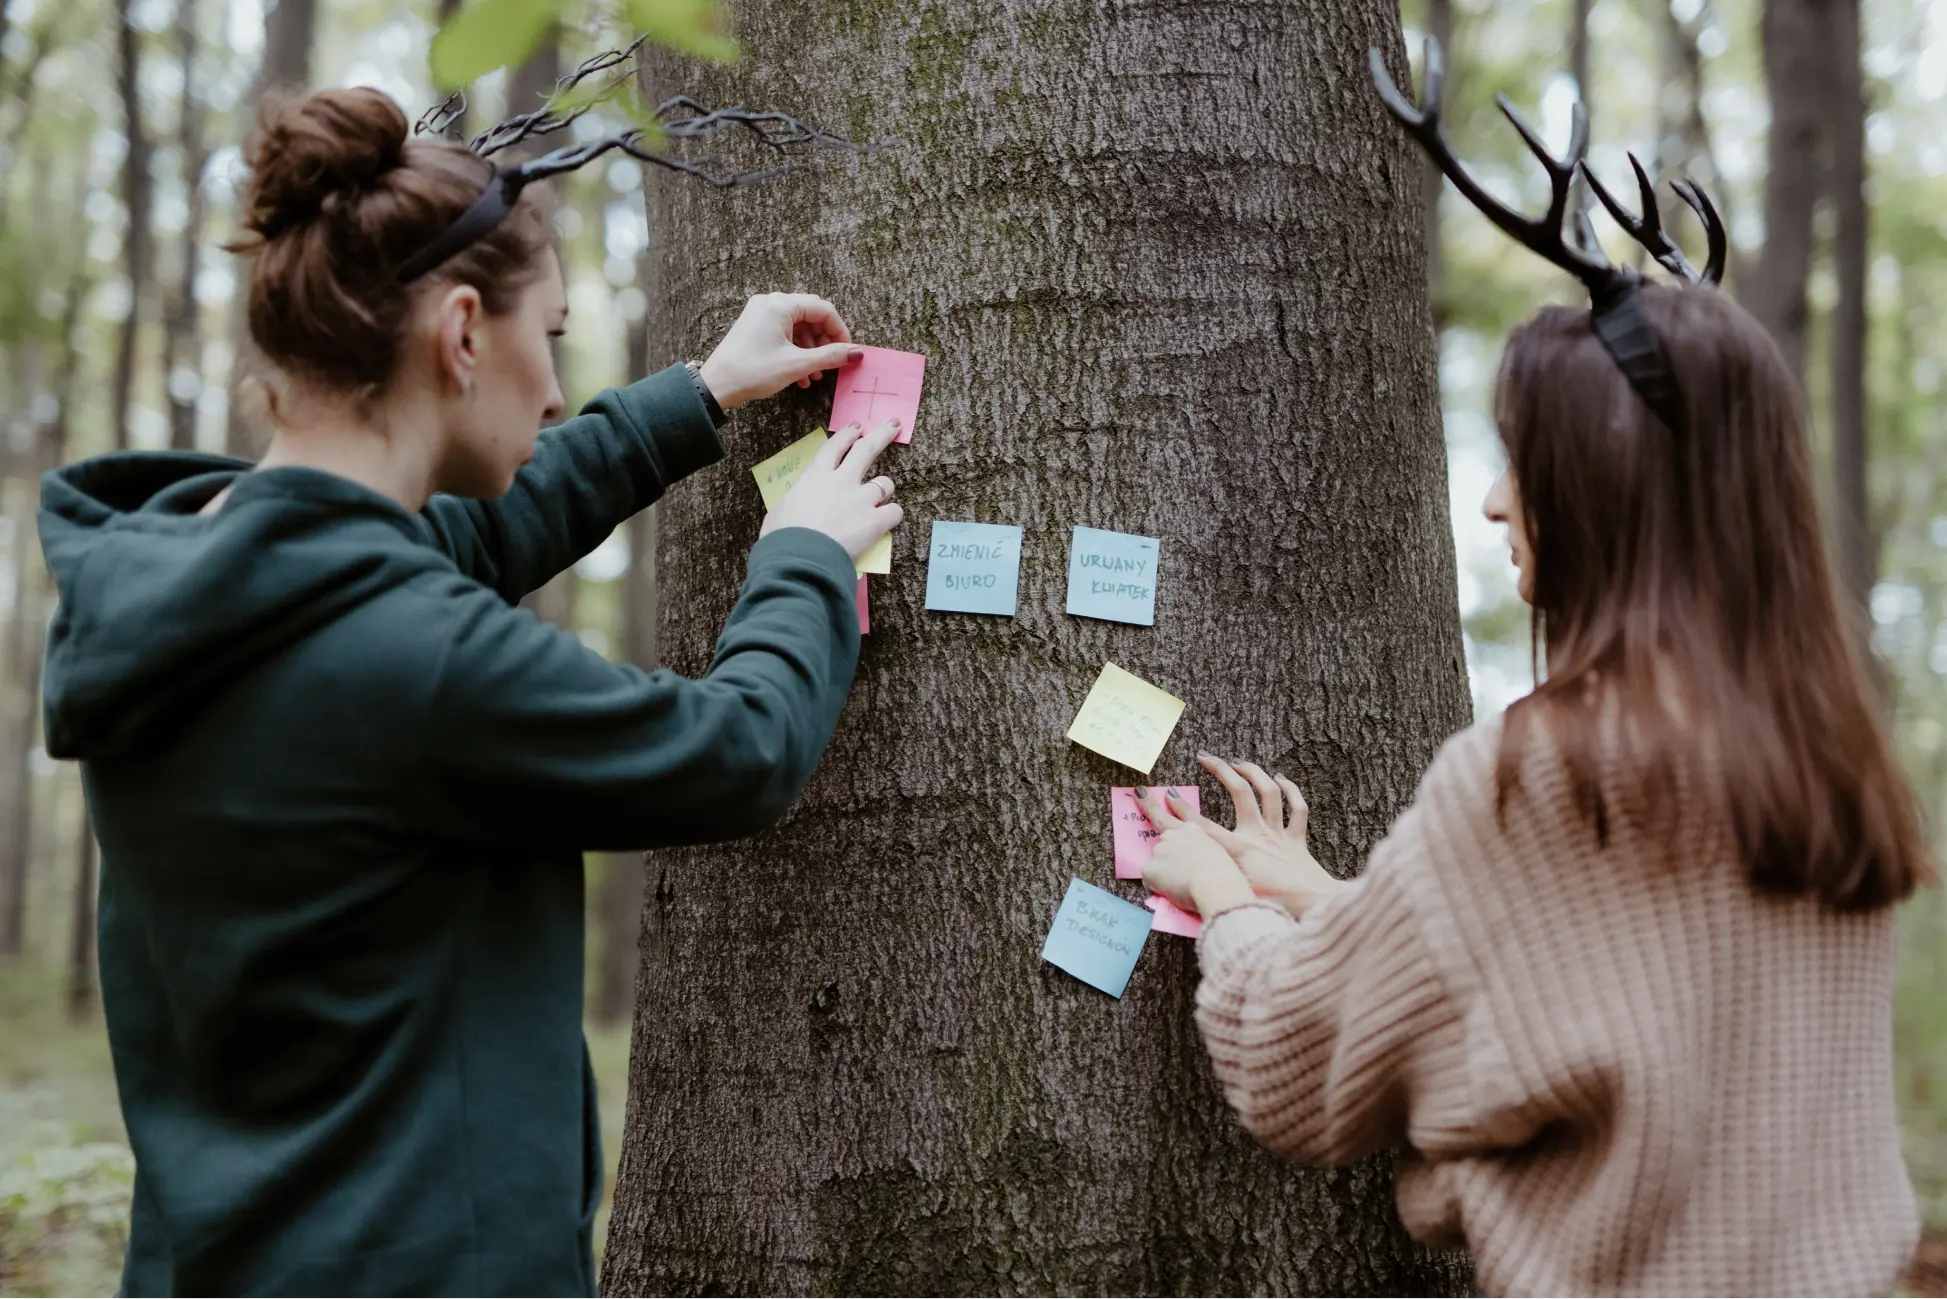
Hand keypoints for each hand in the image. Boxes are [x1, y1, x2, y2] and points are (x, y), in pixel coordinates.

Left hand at [698, 293, 860, 409]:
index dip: (840, 331)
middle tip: (833, 362)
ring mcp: (761, 313)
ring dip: (812, 349)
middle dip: (825, 340)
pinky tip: (801, 374)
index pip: (823, 309)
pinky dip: (797, 349)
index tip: (848, 352)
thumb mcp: (797, 364)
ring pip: (799, 325)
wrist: (717, 385)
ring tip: (816, 374)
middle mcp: (770, 303)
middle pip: (811, 315)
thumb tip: (857, 352)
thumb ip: (830, 356)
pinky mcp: (755, 326)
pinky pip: (784, 332)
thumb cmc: (753, 371)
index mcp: (780, 305)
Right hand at [760, 420, 903, 561]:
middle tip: (893, 425)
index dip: (847, 435)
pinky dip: (891, 516)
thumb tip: (797, 509)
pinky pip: (894, 511)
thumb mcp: (780, 512)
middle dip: (881, 435)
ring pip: (885, 483)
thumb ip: (796, 503)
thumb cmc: (782, 538)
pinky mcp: (876, 521)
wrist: (800, 559)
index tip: (857, 427)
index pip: (834, 447)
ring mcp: (861, 500)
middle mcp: (841, 482)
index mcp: (815, 477)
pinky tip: (885, 522)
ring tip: (883, 496)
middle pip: (866, 450)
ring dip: (885, 488)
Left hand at [1137, 796, 1256, 920]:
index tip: (1169, 794)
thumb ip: (1208, 856)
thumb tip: (1202, 867)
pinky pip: (1151, 882)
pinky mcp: (1150, 868)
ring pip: (1158, 862)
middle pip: (1161, 826)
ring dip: (1164, 871)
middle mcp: (1175, 835)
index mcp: (1196, 832)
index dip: (1176, 806)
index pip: (1183, 819)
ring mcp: (1160, 850)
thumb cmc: (1227, 878)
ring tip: (1177, 884)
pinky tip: (1171, 894)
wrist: (1217, 885)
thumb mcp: (1223, 858)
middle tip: (1140, 793)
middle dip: (1149, 806)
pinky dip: (1158, 888)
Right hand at [1145, 757, 1345, 919]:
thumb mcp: (1238, 897)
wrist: (1315, 907)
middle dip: (1220, 770)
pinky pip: (1297, 808)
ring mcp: (1279, 835)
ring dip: (1253, 772)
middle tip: (1205, 757)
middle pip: (1239, 793)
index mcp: (1238, 853)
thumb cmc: (1277, 909)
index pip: (1203, 827)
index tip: (1168, 795)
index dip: (1182, 811)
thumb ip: (1216, 885)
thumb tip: (1194, 883)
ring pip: (1269, 792)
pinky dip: (1291, 790)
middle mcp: (1258, 837)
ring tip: (1238, 761)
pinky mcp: (1297, 840)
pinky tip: (1280, 779)